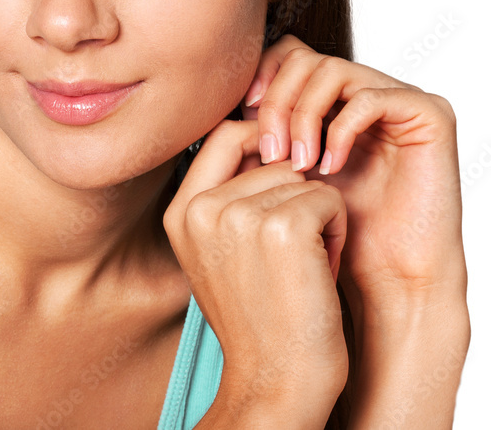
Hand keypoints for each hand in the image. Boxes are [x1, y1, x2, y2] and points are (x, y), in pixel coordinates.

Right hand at [163, 118, 349, 422]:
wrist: (275, 383)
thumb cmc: (259, 321)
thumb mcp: (218, 252)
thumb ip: (226, 197)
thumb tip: (265, 137)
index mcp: (179, 211)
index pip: (225, 135)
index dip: (264, 147)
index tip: (284, 182)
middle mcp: (201, 208)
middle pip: (271, 154)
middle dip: (295, 190)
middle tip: (294, 247)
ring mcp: (238, 215)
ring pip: (303, 176)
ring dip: (318, 212)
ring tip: (306, 263)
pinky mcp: (283, 227)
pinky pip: (328, 197)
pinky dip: (338, 229)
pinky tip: (323, 268)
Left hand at [242, 34, 466, 311]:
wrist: (385, 277)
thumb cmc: (328, 234)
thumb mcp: (276, 177)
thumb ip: (254, 137)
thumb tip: (211, 105)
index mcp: (326, 99)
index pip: (285, 55)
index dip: (260, 77)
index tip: (243, 113)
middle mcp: (360, 90)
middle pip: (302, 57)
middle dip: (277, 102)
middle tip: (268, 152)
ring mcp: (395, 98)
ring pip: (331, 70)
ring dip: (303, 116)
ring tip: (296, 164)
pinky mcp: (427, 113)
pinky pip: (373, 98)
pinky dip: (341, 130)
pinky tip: (329, 169)